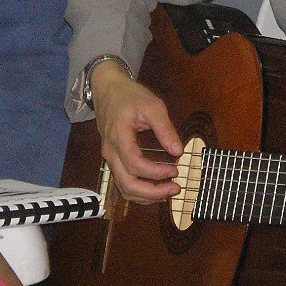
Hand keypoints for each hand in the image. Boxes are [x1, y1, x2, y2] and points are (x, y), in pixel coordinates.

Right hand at [92, 62, 183, 202]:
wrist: (107, 89)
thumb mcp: (152, 105)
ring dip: (146, 195)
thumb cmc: (129, 95)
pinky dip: (139, 191)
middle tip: (175, 188)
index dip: (155, 172)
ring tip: (168, 191)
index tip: (175, 170)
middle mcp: (110, 152)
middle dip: (152, 192)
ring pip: (123, 188)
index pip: (134, 164)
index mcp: (119, 136)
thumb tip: (178, 151)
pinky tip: (156, 189)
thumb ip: (165, 128)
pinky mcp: (113, 160)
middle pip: (126, 184)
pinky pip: (123, 182)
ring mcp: (109, 158)